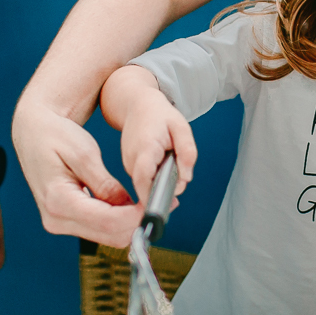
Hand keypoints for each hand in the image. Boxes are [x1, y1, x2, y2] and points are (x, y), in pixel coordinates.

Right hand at [12, 102, 142, 247]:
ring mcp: (58, 223)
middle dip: (137, 223)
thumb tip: (127, 205)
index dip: (135, 218)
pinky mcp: (65, 221)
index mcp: (57, 200)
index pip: (106, 222)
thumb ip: (105, 184)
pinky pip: (97, 228)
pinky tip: (130, 205)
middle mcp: (55, 218)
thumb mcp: (84, 153)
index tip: (154, 206)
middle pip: (108, 235)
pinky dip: (117, 220)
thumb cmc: (55, 135)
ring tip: (148, 201)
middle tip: (162, 204)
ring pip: (105, 236)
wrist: (33, 133)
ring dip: (130, 223)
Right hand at [118, 87, 195, 204]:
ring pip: (148, 185)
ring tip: (168, 159)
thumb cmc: (160, 115)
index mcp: (145, 148)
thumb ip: (187, 152)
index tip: (165, 209)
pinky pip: (146, 180)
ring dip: (162, 181)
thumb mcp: (181, 127)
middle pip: (148, 186)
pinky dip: (157, 177)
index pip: (144, 178)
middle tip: (180, 172)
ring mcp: (128, 164)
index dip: (152, 196)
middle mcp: (132, 159)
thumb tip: (186, 179)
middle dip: (166, 189)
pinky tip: (161, 162)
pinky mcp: (129, 167)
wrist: (137, 105)